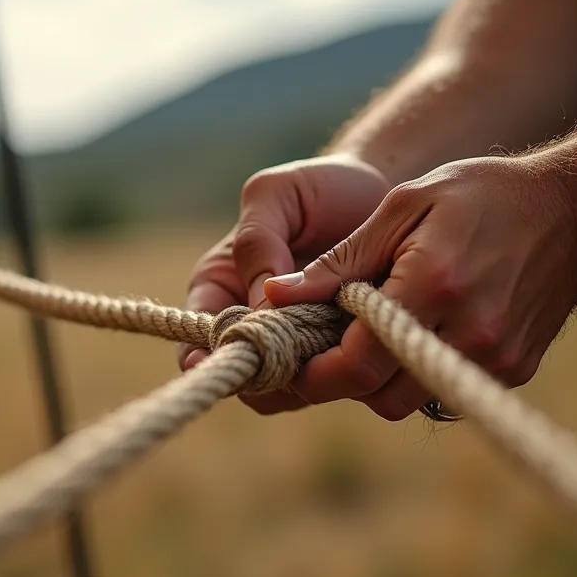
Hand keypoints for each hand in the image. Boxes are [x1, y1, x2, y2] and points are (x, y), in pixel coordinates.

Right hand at [179, 154, 391, 410]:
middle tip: (301, 356)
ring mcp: (295, 345)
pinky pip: (332, 382)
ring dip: (309, 376)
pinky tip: (365, 345)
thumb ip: (258, 240)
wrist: (381, 192)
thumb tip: (259, 306)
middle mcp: (252, 325)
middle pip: (245, 376)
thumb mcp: (276, 193)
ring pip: (288, 389)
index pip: (195, 341)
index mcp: (220, 287)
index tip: (229, 361)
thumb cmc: (318, 187)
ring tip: (339, 344)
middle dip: (268, 373)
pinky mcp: (336, 354)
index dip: (206, 360)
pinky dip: (343, 372)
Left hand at [262, 155, 576, 419]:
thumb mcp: (404, 206)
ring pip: (410, 401)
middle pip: (379, 395)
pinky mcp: (514, 370)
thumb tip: (274, 295)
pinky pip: (444, 391)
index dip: (314, 372)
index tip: (291, 360)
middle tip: (325, 347)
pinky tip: (420, 332)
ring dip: (380, 380)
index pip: (357, 363)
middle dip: (343, 379)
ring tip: (371, 335)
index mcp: (432, 284)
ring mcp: (496, 358)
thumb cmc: (480, 196)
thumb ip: (341, 260)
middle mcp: (468, 332)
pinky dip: (419, 373)